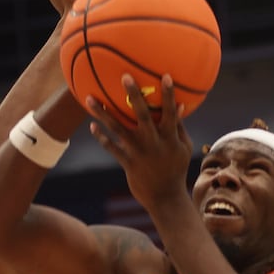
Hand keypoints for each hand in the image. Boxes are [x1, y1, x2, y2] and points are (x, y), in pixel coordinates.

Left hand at [85, 74, 193, 210]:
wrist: (165, 198)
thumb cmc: (176, 168)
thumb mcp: (183, 148)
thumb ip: (179, 127)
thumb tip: (180, 105)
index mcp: (170, 138)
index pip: (170, 112)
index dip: (168, 94)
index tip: (164, 76)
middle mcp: (154, 142)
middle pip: (142, 114)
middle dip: (134, 94)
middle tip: (124, 77)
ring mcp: (139, 152)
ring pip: (118, 128)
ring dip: (103, 113)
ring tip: (89, 99)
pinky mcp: (128, 163)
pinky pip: (112, 147)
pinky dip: (102, 137)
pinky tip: (93, 126)